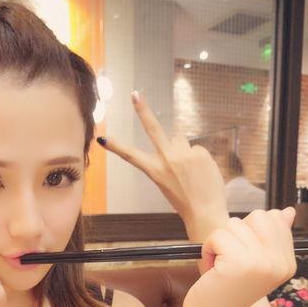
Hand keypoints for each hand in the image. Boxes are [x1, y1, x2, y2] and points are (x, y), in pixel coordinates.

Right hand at [96, 91, 227, 224]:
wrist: (205, 212)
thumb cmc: (185, 201)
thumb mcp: (167, 183)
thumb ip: (168, 161)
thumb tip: (176, 142)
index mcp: (154, 171)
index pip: (131, 155)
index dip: (116, 146)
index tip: (102, 137)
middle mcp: (166, 159)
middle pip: (154, 129)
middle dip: (143, 110)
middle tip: (135, 94)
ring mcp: (184, 155)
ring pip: (180, 141)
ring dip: (184, 150)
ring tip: (190, 171)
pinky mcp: (200, 152)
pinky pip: (197, 149)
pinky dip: (199, 158)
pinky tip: (201, 173)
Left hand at [183, 208, 296, 306]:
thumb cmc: (226, 286)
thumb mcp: (253, 261)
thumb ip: (270, 236)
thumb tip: (286, 211)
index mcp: (287, 262)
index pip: (274, 218)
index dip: (248, 232)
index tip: (243, 257)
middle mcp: (280, 263)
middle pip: (256, 216)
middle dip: (234, 233)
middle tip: (229, 259)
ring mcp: (262, 263)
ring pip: (234, 224)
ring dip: (218, 242)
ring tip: (220, 265)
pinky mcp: (239, 263)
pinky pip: (217, 235)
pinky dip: (207, 249)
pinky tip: (212, 269)